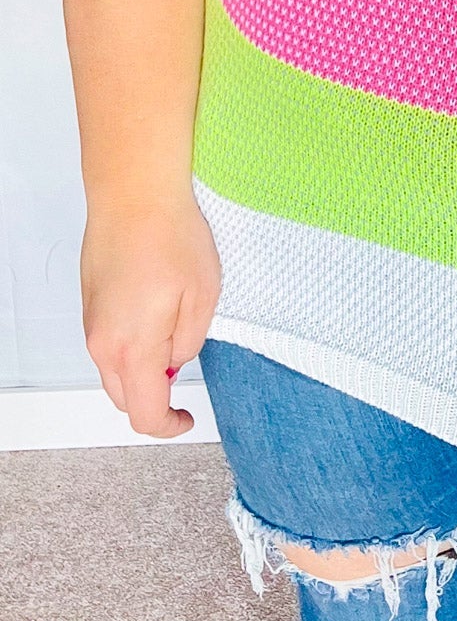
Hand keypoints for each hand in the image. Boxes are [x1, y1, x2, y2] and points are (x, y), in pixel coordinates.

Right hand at [81, 197, 220, 438]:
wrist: (134, 193)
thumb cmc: (170, 236)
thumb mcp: (203, 296)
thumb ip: (189, 342)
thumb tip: (175, 362)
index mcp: (132, 348)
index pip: (144, 413)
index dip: (168, 426)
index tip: (186, 419)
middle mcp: (102, 343)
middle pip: (124, 398)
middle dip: (154, 398)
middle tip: (184, 376)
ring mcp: (92, 323)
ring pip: (113, 372)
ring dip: (141, 372)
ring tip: (174, 334)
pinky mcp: (90, 305)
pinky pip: (108, 345)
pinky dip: (129, 348)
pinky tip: (156, 315)